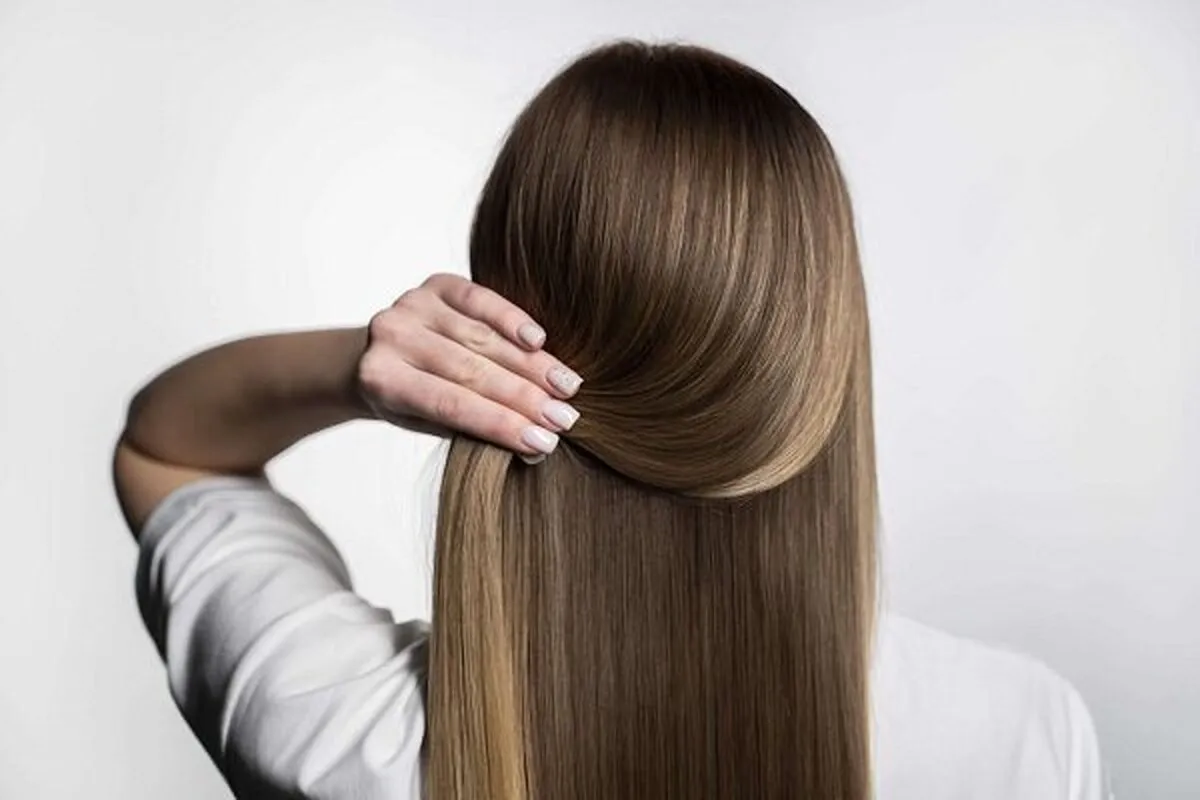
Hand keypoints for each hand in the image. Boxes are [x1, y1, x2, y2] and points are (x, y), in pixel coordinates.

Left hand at [356, 273, 582, 463]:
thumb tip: (537, 449)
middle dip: (524, 397)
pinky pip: (481, 299)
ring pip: (483, 338)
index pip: (450, 405)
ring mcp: (411, 304)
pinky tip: (540, 341)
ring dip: (531, 364)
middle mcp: (390, 337)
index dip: (500, 424)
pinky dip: (513, 319)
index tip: (545, 443)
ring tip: (567, 386)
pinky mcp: (436, 283)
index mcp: (381, 380)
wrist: (376, 353)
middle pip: (470, 370)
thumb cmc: (411, 398)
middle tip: (566, 418)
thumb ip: (476, 431)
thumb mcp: (430, 424)